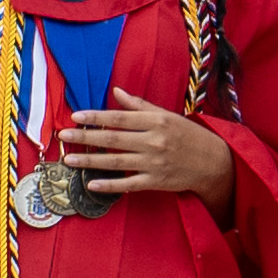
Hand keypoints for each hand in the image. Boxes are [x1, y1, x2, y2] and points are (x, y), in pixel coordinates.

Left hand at [61, 99, 233, 207]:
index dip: (96, 117)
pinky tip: (91, 184)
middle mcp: (154, 141)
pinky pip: (128, 184)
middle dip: (86, 137)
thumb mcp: (166, 115)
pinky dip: (109, 185)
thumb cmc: (187, 135)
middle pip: (113, 139)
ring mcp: (154, 163)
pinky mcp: (156, 181)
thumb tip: (116, 92)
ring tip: (69, 159)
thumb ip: (139, 105)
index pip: (119, 117)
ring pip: (116, 162)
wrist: (213, 162)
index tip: (75, 116)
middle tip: (64, 135)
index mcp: (156, 121)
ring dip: (90, 161)